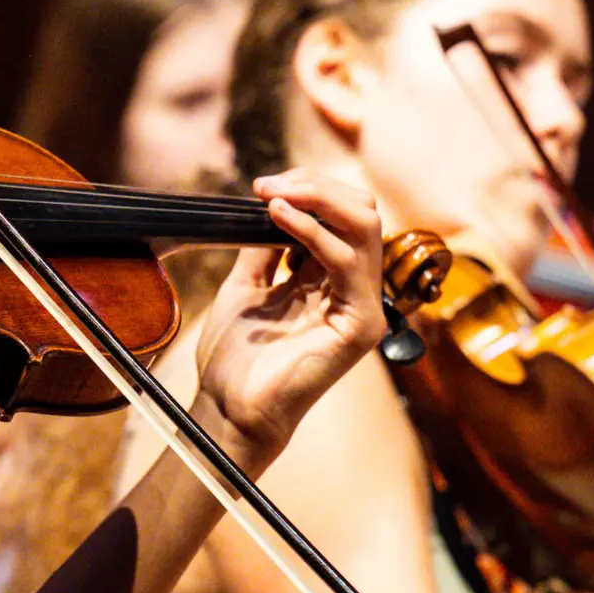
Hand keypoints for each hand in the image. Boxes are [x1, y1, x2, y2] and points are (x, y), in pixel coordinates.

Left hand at [188, 171, 385, 471]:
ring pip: (364, 226)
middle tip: (268, 186)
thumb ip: (264, 248)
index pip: (342, 214)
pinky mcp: (361, 325)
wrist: (229, 407)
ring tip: (273, 197)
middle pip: (361, 211)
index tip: (261, 186)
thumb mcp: (246, 286)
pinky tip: (279, 219)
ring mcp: (364, 307)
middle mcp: (354, 289)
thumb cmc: (236, 358)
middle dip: (315, 187)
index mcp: (331, 279)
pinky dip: (313, 231)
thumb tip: (270, 204)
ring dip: (316, 200)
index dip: (307, 189)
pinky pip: (346, 261)